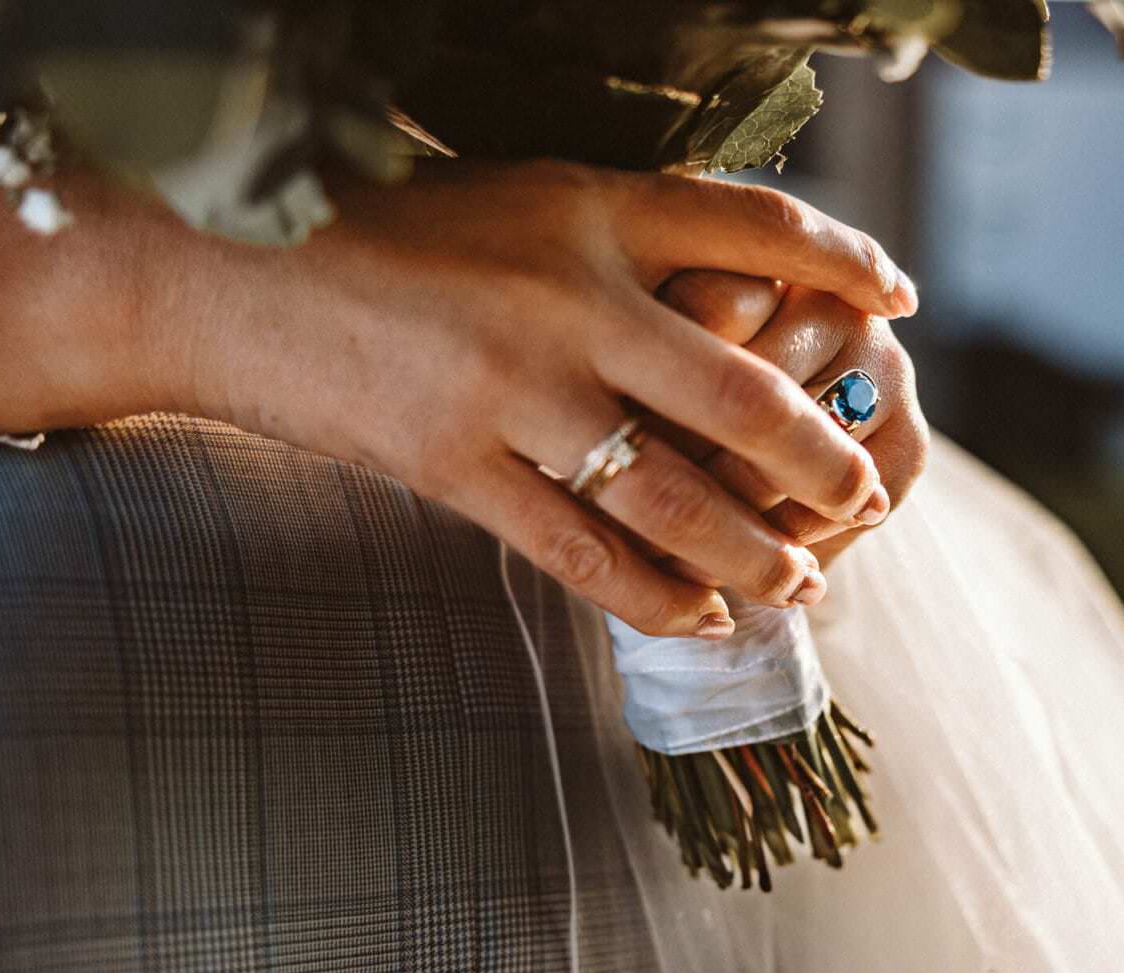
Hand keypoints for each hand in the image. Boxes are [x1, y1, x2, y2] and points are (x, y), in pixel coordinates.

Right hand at [0, 162, 917, 638]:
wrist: (226, 273)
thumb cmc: (382, 233)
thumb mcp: (514, 200)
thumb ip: (619, 242)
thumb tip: (739, 299)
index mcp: (586, 208)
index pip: (748, 225)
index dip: (838, 260)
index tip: (897, 298)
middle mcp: (565, 295)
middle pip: (739, 392)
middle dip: (819, 459)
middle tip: (865, 501)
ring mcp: (512, 390)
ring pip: (672, 494)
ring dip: (753, 552)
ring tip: (803, 587)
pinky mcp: (454, 467)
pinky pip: (581, 553)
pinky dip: (653, 597)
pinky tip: (703, 620)